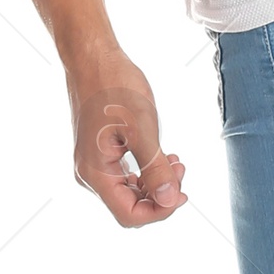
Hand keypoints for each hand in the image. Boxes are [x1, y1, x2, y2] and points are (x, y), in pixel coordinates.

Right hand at [69, 59, 186, 229]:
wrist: (92, 58)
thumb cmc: (114, 86)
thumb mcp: (142, 128)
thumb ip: (155, 169)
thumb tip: (170, 201)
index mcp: (96, 174)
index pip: (130, 215)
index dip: (161, 211)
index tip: (183, 192)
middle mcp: (89, 175)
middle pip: (129, 207)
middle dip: (160, 195)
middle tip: (181, 168)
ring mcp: (93, 165)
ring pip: (128, 193)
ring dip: (155, 183)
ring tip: (175, 160)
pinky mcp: (99, 154)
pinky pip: (124, 177)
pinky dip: (145, 172)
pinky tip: (162, 156)